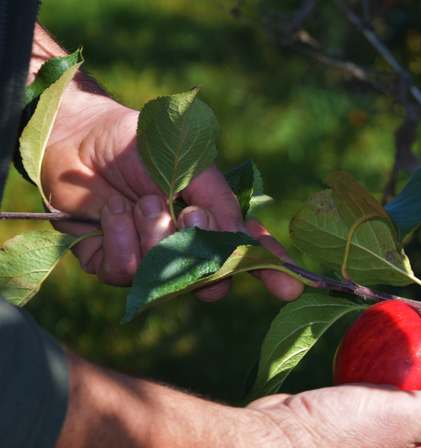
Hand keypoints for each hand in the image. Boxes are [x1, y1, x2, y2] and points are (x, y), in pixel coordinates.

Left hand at [40, 86, 301, 300]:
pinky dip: (121, 239)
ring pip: (170, 278)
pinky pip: (128, 273)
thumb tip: (237, 239)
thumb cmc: (139, 144)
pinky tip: (112, 213)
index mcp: (211, 221)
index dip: (271, 270)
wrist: (77, 136)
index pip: (246, 252)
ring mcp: (150, 261)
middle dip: (202, 248)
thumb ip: (221, 202)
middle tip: (189, 213)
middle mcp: (184, 248)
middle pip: (212, 279)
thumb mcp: (192, 165)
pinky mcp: (112, 266)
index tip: (292, 286)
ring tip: (141, 200)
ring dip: (157, 234)